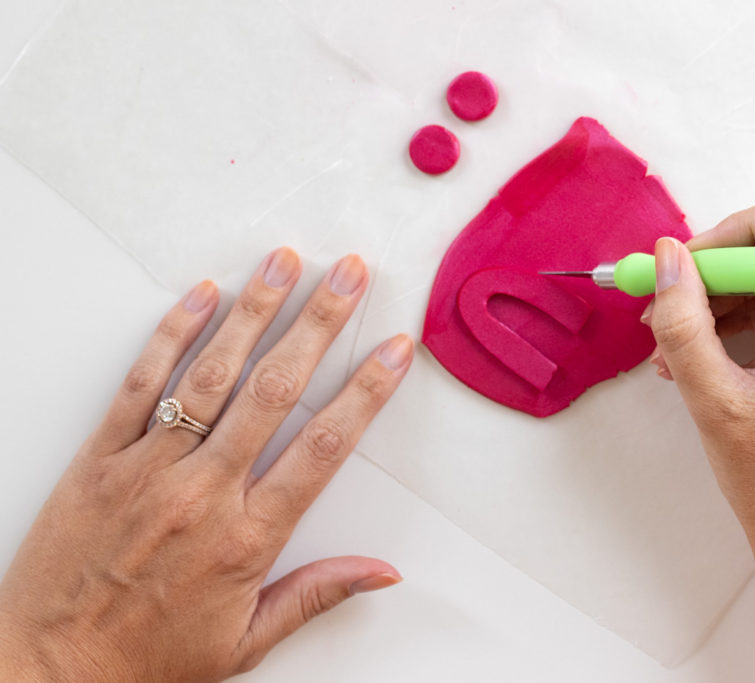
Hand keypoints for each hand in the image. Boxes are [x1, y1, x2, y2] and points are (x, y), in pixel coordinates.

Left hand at [0, 248, 413, 681]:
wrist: (46, 670)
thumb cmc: (145, 660)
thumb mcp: (245, 643)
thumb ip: (317, 595)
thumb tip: (383, 573)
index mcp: (246, 539)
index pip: (323, 447)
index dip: (366, 392)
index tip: (392, 352)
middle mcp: (201, 493)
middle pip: (275, 390)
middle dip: (319, 323)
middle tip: (348, 275)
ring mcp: (148, 468)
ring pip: (211, 373)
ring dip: (255, 312)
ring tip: (283, 263)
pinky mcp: (101, 457)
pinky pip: (140, 383)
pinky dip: (172, 334)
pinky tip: (201, 296)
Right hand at [647, 187, 754, 680]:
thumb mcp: (713, 399)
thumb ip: (683, 321)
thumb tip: (666, 257)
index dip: (734, 231)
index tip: (685, 267)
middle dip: (719, 270)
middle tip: (663, 303)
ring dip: (723, 298)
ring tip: (670, 342)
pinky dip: (741, 320)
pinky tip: (697, 352)